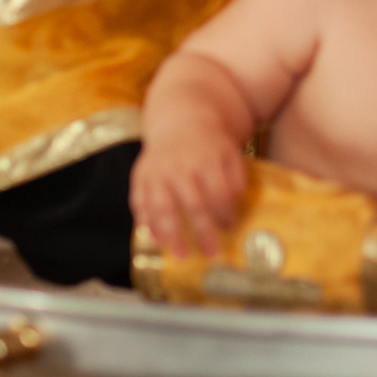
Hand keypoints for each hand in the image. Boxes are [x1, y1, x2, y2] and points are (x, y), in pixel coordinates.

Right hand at [130, 121, 247, 259]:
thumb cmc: (210, 146)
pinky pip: (140, 202)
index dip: (224, 213)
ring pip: (161, 206)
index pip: (218, 192)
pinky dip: (147, 223)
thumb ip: (235, 181)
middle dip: (202, 231)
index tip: (229, 228)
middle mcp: (179, 166)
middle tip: (210, 253)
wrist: (180, 121)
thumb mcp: (230, 155)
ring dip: (171, 233)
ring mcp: (157, 172)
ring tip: (179, 254)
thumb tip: (233, 211)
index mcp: (206, 159)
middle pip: (192, 203)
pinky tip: (156, 240)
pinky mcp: (140, 176)